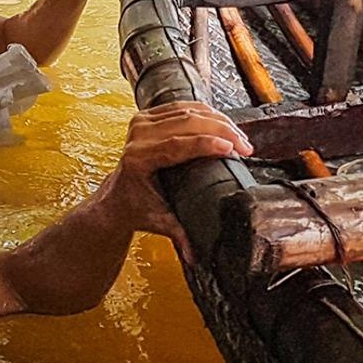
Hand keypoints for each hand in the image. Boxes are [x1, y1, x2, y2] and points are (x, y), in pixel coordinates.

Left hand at [105, 101, 252, 262]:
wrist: (117, 197)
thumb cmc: (138, 207)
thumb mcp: (160, 222)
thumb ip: (179, 235)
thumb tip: (196, 257)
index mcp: (138, 159)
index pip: (176, 145)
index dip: (206, 144)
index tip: (232, 150)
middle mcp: (137, 136)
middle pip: (186, 123)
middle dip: (222, 131)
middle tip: (245, 147)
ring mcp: (141, 123)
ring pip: (187, 111)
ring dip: (219, 121)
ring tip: (241, 137)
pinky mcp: (147, 115)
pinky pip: (181, 106)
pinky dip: (206, 112)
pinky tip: (225, 122)